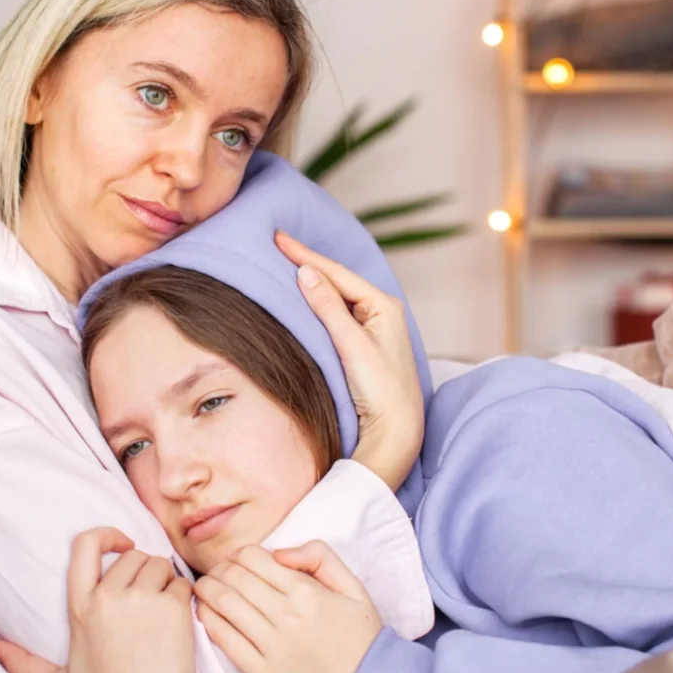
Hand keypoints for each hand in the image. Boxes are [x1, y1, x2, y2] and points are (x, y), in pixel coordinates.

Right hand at [0, 527, 195, 672]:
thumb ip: (25, 661)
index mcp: (80, 607)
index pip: (85, 545)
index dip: (106, 534)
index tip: (123, 543)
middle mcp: (108, 598)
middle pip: (134, 556)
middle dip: (144, 572)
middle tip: (145, 603)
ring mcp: (142, 600)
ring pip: (160, 564)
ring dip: (164, 582)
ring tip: (158, 616)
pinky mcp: (172, 607)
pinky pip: (182, 583)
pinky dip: (183, 598)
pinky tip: (175, 624)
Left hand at [195, 543, 382, 672]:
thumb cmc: (359, 634)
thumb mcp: (352, 586)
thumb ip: (321, 557)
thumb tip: (280, 552)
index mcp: (306, 592)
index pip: (255, 558)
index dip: (240, 553)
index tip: (239, 557)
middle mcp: (286, 616)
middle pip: (235, 578)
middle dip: (221, 568)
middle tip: (218, 570)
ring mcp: (272, 646)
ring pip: (225, 605)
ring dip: (208, 590)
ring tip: (205, 586)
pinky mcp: (262, 672)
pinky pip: (225, 640)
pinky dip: (210, 620)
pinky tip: (206, 612)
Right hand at [276, 230, 423, 489]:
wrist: (396, 434)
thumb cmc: (381, 392)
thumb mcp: (352, 346)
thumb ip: (329, 308)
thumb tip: (305, 272)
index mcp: (384, 306)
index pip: (337, 273)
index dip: (306, 256)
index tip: (278, 239)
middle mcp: (381, 312)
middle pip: (337, 281)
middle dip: (308, 263)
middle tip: (276, 244)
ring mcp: (373, 328)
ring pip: (336, 297)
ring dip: (311, 282)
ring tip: (284, 263)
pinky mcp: (363, 346)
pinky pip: (336, 314)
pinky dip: (317, 303)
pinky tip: (302, 298)